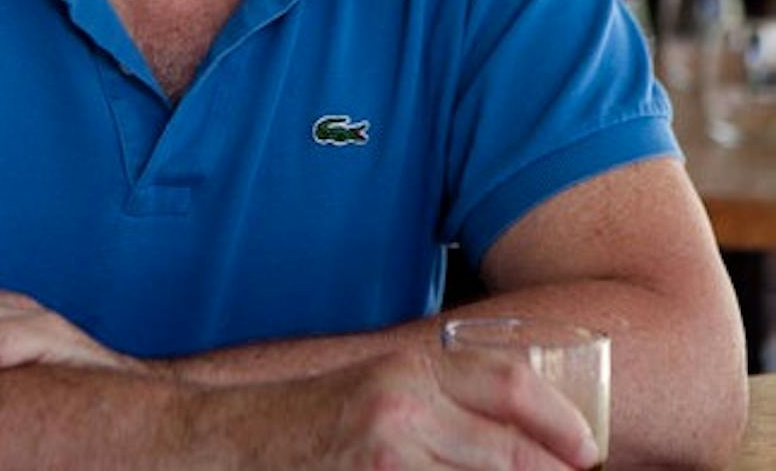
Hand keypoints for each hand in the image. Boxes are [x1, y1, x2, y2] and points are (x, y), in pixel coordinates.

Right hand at [312, 348, 602, 469]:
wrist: (234, 441)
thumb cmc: (312, 423)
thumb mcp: (380, 392)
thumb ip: (440, 404)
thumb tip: (517, 439)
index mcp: (410, 368)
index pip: (510, 383)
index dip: (562, 421)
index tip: (587, 452)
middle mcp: (404, 404)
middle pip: (510, 451)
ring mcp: (390, 454)